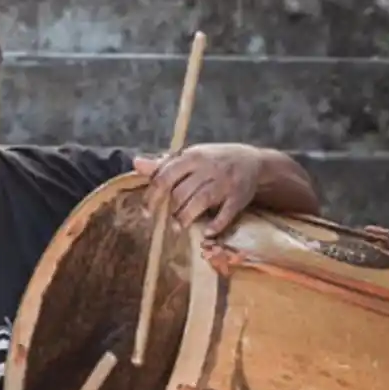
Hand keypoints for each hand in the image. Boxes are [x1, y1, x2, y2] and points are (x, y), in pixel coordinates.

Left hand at [133, 143, 263, 236]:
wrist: (253, 160)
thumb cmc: (213, 160)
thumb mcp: (190, 156)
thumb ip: (164, 164)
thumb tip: (136, 163)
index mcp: (192, 157)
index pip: (165, 176)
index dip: (152, 196)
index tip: (146, 212)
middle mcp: (208, 168)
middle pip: (181, 192)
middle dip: (170, 210)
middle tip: (166, 222)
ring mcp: (225, 182)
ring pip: (200, 201)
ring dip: (186, 218)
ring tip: (178, 227)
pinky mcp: (239, 196)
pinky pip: (226, 213)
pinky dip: (216, 225)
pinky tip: (206, 232)